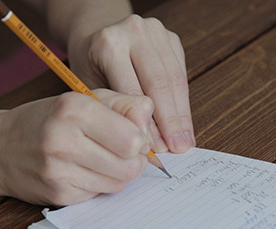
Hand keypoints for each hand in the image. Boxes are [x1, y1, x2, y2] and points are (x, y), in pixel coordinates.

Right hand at [0, 89, 153, 205]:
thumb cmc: (50, 120)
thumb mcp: (86, 99)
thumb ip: (125, 105)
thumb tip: (150, 123)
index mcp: (75, 108)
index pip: (133, 138)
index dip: (141, 140)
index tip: (133, 136)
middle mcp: (64, 140)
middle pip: (131, 165)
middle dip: (135, 160)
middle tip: (122, 152)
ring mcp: (59, 171)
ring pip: (120, 183)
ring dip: (119, 174)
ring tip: (103, 160)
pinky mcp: (59, 195)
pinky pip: (101, 194)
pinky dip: (101, 184)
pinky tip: (84, 171)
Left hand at [67, 15, 194, 152]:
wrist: (96, 33)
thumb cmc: (91, 66)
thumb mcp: (91, 88)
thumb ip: (116, 112)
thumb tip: (143, 145)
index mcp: (108, 44)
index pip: (133, 92)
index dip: (147, 124)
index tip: (156, 149)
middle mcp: (134, 32)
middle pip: (159, 84)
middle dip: (170, 122)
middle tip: (177, 149)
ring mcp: (156, 32)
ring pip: (176, 80)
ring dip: (181, 115)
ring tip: (184, 141)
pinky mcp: (172, 38)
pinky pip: (182, 75)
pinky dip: (184, 102)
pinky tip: (185, 125)